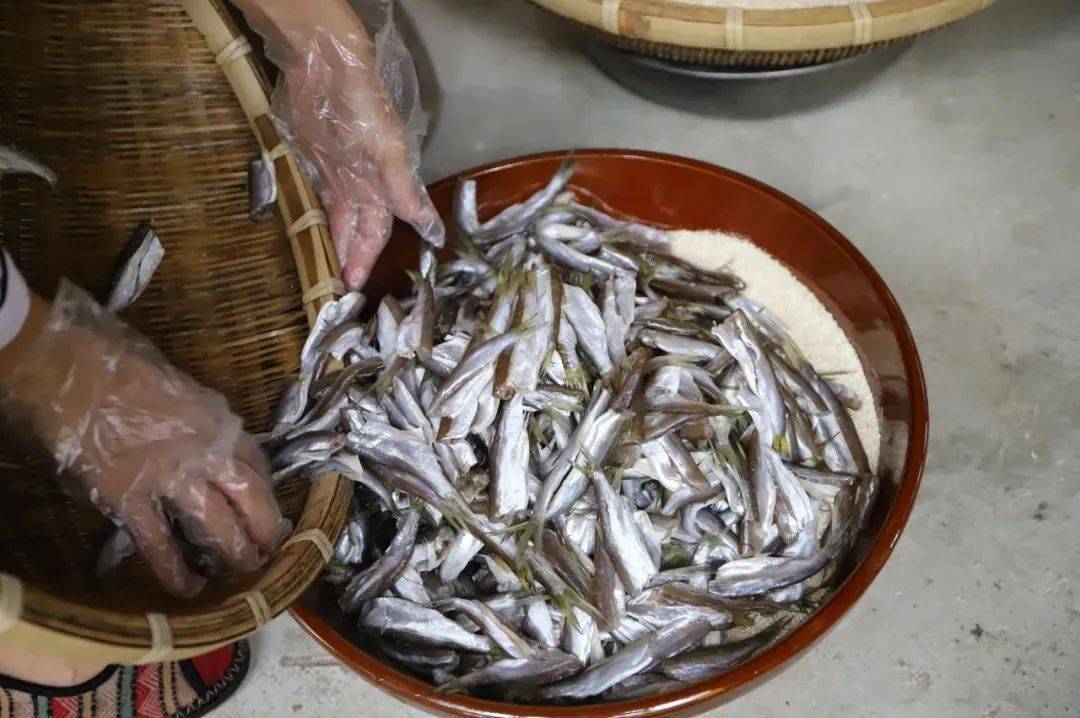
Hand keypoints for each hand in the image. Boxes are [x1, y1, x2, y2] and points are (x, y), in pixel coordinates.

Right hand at [1, 284, 289, 595]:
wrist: (77, 374)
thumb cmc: (129, 371)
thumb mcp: (186, 390)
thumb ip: (207, 421)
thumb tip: (222, 445)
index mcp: (221, 424)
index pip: (258, 465)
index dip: (270, 493)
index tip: (276, 511)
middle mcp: (205, 453)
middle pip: (250, 500)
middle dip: (265, 530)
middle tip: (271, 552)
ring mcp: (169, 479)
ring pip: (215, 525)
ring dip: (233, 552)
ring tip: (244, 570)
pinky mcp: (128, 499)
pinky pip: (158, 542)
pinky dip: (174, 569)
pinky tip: (188, 588)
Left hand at [236, 0, 443, 288]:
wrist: (325, 69)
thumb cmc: (361, 106)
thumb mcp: (386, 150)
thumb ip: (402, 189)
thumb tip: (426, 226)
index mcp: (382, 185)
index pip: (379, 230)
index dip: (370, 256)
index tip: (361, 285)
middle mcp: (362, 185)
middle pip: (358, 231)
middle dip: (352, 259)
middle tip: (340, 291)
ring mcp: (337, 175)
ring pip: (339, 221)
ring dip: (335, 246)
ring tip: (327, 273)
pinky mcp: (315, 163)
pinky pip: (320, 202)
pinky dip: (319, 221)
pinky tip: (313, 234)